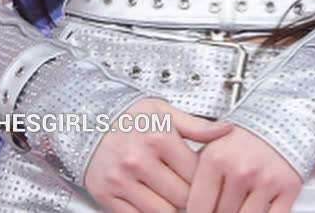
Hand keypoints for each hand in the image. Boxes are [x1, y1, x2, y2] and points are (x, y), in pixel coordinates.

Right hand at [84, 97, 231, 211]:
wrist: (87, 120)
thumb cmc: (129, 116)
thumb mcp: (164, 111)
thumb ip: (196, 125)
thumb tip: (226, 129)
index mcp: (159, 137)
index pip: (195, 173)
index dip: (205, 180)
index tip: (207, 181)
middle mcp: (140, 159)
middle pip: (182, 197)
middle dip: (191, 197)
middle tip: (192, 193)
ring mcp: (122, 180)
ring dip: (173, 209)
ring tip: (176, 199)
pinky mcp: (108, 196)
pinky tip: (157, 204)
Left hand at [186, 123, 302, 212]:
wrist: (279, 119)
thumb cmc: (243, 138)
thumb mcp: (211, 146)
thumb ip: (194, 174)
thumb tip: (183, 205)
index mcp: (216, 158)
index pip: (198, 208)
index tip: (203, 210)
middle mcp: (240, 169)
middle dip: (220, 212)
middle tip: (222, 203)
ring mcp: (265, 180)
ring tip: (237, 204)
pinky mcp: (288, 187)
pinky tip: (254, 207)